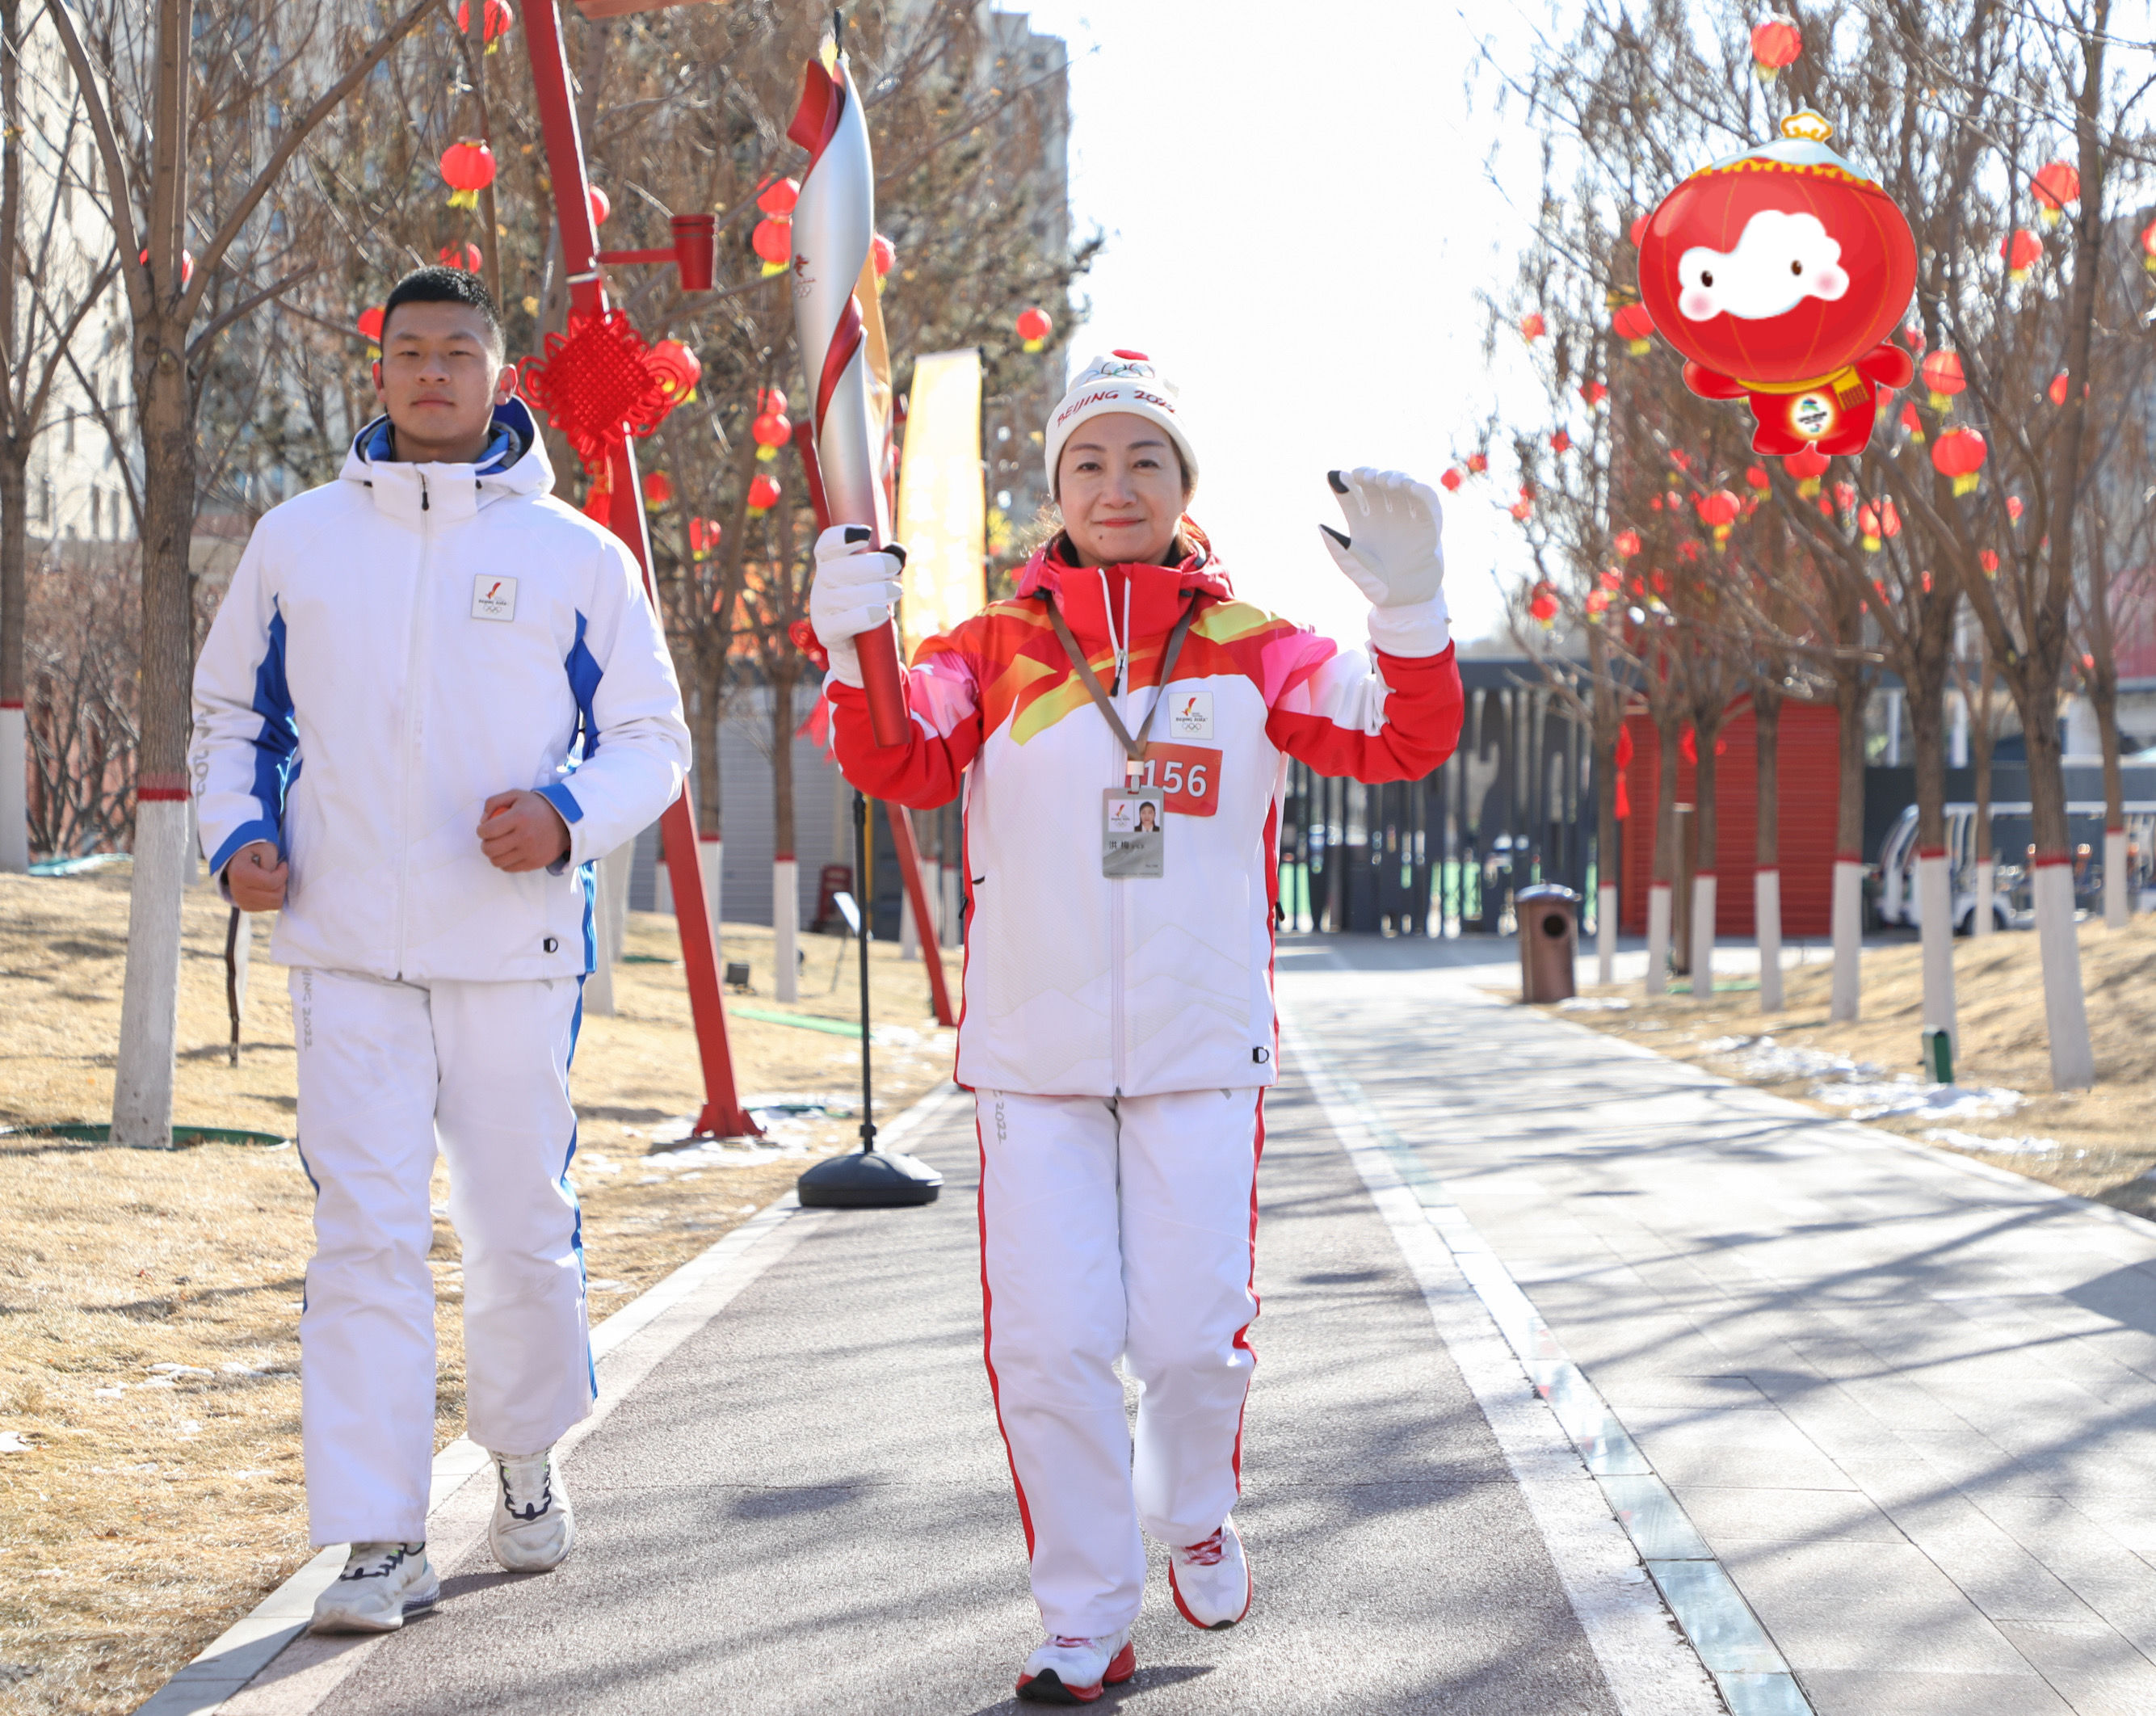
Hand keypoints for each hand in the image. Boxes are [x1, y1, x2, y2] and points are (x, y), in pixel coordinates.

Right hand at [224, 841, 287, 911]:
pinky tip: (268, 886)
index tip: (282, 864)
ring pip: (275, 903)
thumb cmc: (253, 853)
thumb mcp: (263, 847)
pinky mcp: (247, 907)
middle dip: (282, 883)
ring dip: (280, 890)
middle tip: (277, 872)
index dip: (283, 873)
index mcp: (240, 874)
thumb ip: (270, 858)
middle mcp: (238, 891)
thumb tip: (274, 874)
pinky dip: (274, 896)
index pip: (272, 882)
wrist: (236, 863)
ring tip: (273, 879)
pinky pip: (271, 907)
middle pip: (275, 896)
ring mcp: (241, 902)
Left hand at [478, 790, 570, 872]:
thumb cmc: (537, 807)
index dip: (480, 831)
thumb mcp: (516, 795)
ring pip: (497, 862)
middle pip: (490, 849)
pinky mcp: (535, 863)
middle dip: (485, 844)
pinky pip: (509, 869)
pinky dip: (505, 862)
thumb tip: (482, 821)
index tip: (484, 829)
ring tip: (499, 847)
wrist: (566, 821)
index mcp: (519, 817)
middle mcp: (525, 836)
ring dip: (494, 855)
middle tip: (490, 839)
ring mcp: (531, 852)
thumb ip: (494, 802)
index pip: (488, 830)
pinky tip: (510, 853)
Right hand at [808, 524, 906, 687]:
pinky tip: (882, 615)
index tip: (867, 533)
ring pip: (842, 597)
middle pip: (836, 569)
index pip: (826, 546)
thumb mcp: (881, 581)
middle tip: (895, 567)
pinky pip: (842, 623)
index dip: (841, 536)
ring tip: (896, 591)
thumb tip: (897, 550)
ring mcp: (821, 610)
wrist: (861, 647)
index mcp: (831, 566)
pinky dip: (864, 617)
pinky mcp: (827, 634)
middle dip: (871, 565)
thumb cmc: (871, 604)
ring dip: (875, 591)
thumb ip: (889, 562)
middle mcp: (821, 586)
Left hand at [1318, 468, 1445, 608]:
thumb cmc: (1375, 584)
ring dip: (1395, 478)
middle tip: (1366, 476)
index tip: (1338, 477)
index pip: (1352, 494)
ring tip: (1387, 481)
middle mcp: (1384, 514)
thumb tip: (1320, 526)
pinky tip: (1412, 487)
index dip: (1345, 482)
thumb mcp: (1353, 566)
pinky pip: (1427, 503)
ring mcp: (1406, 517)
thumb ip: (1338, 548)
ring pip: (1402, 487)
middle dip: (1371, 475)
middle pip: (1376, 485)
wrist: (1404, 602)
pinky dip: (1422, 491)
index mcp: (1362, 521)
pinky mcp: (1428, 524)